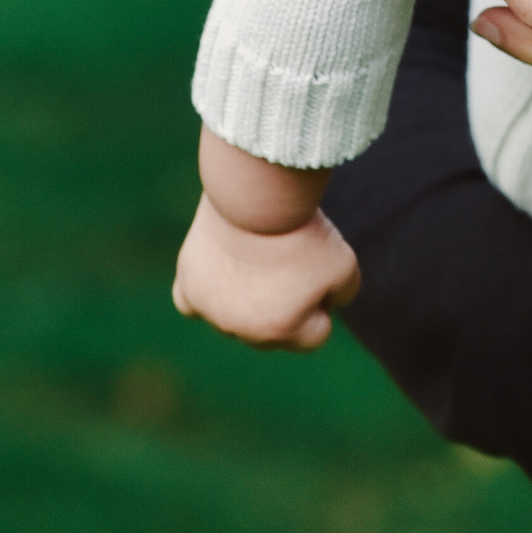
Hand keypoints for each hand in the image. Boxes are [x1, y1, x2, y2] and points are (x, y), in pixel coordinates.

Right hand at [173, 194, 358, 350]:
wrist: (255, 197)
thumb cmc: (301, 231)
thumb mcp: (344, 265)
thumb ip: (342, 294)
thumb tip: (327, 305)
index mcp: (280, 331)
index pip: (315, 335)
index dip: (324, 301)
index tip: (319, 271)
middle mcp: (240, 330)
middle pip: (272, 332)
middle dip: (285, 306)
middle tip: (288, 261)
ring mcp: (210, 310)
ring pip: (234, 318)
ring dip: (247, 298)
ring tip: (256, 257)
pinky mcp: (188, 284)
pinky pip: (191, 304)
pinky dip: (206, 294)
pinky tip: (219, 276)